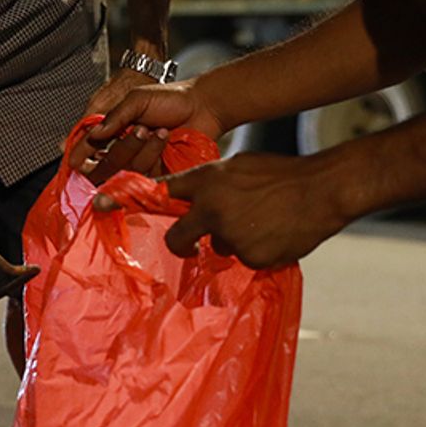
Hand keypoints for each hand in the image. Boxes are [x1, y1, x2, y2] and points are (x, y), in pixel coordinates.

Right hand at [71, 77, 221, 182]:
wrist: (203, 105)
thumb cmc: (171, 98)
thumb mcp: (137, 99)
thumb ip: (115, 116)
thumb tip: (94, 135)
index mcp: (113, 129)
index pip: (88, 148)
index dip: (80, 155)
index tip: (76, 161)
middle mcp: (123, 148)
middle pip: (105, 164)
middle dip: (121, 148)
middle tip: (139, 128)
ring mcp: (140, 162)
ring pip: (126, 169)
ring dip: (141, 147)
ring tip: (157, 129)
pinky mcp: (158, 172)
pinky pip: (146, 174)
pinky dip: (153, 153)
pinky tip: (163, 136)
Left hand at [116, 151, 352, 268]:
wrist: (323, 190)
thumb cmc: (283, 173)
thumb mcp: (239, 167)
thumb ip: (211, 182)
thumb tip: (191, 198)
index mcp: (208, 180)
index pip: (161, 190)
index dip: (129, 197)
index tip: (102, 204)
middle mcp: (212, 209)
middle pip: (179, 237)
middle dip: (182, 242)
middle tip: (191, 240)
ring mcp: (230, 235)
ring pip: (219, 247)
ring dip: (232, 240)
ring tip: (263, 222)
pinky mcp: (250, 257)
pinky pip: (243, 259)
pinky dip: (256, 251)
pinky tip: (275, 234)